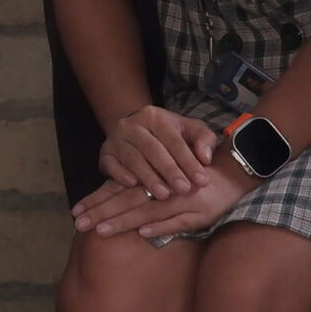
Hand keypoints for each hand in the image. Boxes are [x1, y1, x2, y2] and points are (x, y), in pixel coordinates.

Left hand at [75, 152, 248, 240]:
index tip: (76, 211)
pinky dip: (161, 226)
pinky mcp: (199, 215)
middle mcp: (164, 189)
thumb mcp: (168, 177)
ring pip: (147, 211)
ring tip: (100, 230)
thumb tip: (122, 206)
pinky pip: (177, 221)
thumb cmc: (195, 174)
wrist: (233, 173)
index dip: (97, 200)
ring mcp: (181, 203)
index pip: (119, 190)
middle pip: (127, 200)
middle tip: (77, 223)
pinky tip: (142, 232)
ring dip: (123, 221)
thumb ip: (145, 189)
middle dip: (101, 212)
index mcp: (153, 179)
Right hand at [95, 105, 218, 199]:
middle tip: (184, 190)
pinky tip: (134, 186)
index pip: (173, 139)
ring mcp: (116, 138)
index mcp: (155, 116)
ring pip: (132, 158)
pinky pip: (111, 164)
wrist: (136, 132)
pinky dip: (121, 175)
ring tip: (164, 195)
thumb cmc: (170, 135)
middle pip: (152, 148)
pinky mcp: (105, 153)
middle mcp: (132, 124)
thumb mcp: (190, 130)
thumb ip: (204, 139)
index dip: (189, 161)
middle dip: (169, 170)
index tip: (202, 181)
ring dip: (148, 177)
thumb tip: (205, 157)